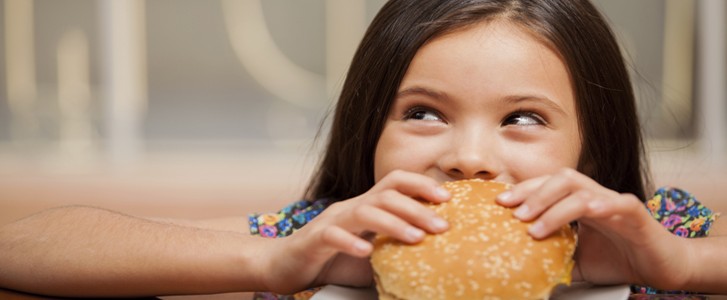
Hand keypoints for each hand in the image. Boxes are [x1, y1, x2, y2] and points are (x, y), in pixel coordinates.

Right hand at [261, 170, 450, 293]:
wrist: (284, 264)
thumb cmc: (332, 260)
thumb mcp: (372, 253)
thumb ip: (396, 251)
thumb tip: (435, 259)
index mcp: (366, 206)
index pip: (396, 183)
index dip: (422, 185)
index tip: (449, 199)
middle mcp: (351, 207)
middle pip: (387, 195)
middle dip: (418, 208)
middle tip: (444, 226)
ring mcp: (331, 221)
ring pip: (365, 211)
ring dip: (394, 223)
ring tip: (417, 238)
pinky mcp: (314, 239)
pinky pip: (333, 235)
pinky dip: (351, 242)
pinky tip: (367, 252)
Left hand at [496, 168, 688, 288]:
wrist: (663, 267)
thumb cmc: (621, 259)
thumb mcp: (577, 260)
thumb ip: (554, 256)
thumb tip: (523, 266)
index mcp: (580, 202)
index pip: (548, 185)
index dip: (524, 190)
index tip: (500, 202)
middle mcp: (596, 197)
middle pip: (561, 180)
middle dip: (533, 193)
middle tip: (512, 212)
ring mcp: (615, 203)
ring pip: (582, 191)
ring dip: (554, 207)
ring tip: (534, 226)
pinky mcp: (636, 214)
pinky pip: (618, 203)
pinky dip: (601, 205)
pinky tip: (586, 213)